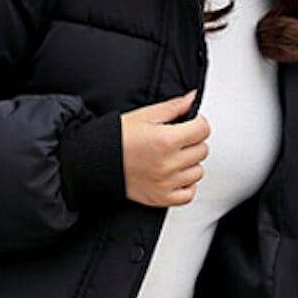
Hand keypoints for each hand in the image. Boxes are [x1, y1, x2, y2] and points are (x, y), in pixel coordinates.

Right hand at [120, 91, 209, 206]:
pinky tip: (175, 175)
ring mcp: (166, 183)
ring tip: (172, 157)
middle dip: (192, 142)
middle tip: (176, 139)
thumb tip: (192, 99)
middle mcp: (169, 163)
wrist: (95, 160)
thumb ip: (173, 107)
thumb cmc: (116, 138)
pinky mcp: (161, 198)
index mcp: (167, 140)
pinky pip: (188, 194)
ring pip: (197, 171)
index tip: (188, 124)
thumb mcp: (144, 115)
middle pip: (202, 150)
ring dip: (189, 163)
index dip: (196, 123)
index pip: (203, 129)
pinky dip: (186, 185)